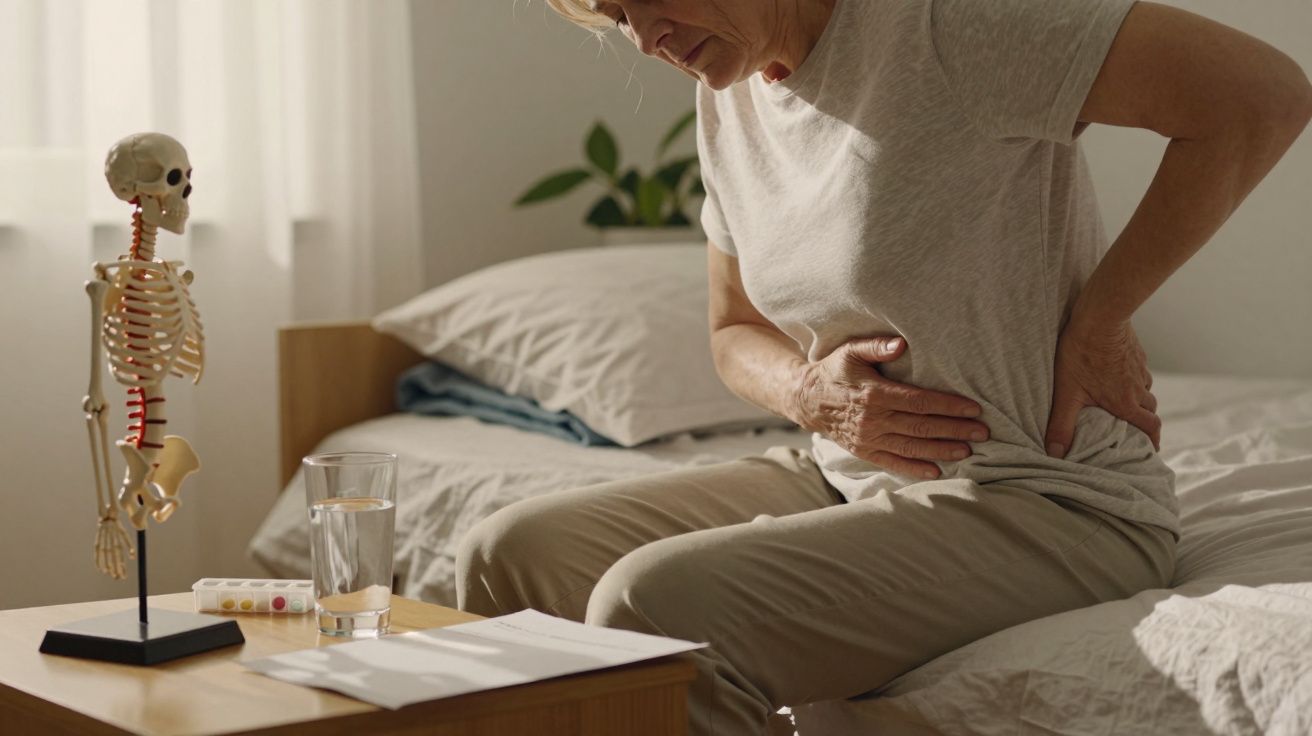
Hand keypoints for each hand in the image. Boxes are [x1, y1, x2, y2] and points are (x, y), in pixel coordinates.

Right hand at [793, 336, 989, 479]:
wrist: (806, 399)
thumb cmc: (833, 371)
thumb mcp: (850, 351)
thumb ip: (876, 346)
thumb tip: (900, 345)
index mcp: (875, 394)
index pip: (920, 402)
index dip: (949, 406)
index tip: (973, 408)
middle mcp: (874, 420)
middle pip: (922, 427)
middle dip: (955, 429)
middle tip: (983, 432)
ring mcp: (869, 439)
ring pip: (912, 447)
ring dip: (942, 450)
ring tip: (967, 450)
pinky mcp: (864, 451)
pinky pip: (893, 463)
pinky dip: (915, 469)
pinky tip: (937, 471)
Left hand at [1045, 318, 1160, 457]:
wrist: (1099, 318)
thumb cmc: (1081, 354)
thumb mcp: (1067, 393)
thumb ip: (1062, 425)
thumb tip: (1056, 454)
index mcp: (1126, 402)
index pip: (1150, 426)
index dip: (1154, 440)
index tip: (1153, 450)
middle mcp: (1138, 388)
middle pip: (1151, 410)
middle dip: (1146, 421)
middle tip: (1136, 428)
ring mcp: (1139, 368)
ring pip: (1146, 390)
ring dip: (1140, 399)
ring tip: (1126, 403)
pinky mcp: (1136, 352)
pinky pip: (1140, 371)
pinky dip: (1134, 379)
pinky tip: (1120, 375)